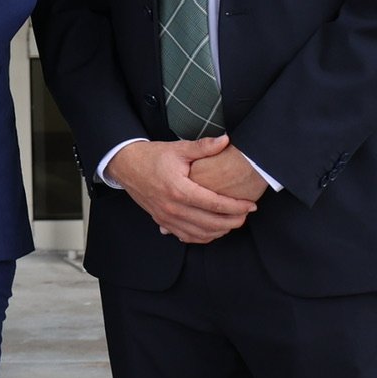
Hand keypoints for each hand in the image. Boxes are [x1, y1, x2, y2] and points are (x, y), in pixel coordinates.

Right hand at [107, 137, 258, 242]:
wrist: (125, 165)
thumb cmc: (152, 156)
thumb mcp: (178, 148)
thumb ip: (203, 147)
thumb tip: (226, 140)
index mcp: (179, 190)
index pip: (215, 204)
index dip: (237, 206)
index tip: (251, 205)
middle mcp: (173, 208)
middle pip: (212, 223)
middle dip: (234, 221)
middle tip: (246, 214)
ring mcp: (167, 218)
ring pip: (202, 234)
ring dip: (221, 231)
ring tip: (233, 221)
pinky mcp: (163, 222)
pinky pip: (188, 237)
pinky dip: (204, 237)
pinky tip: (213, 230)